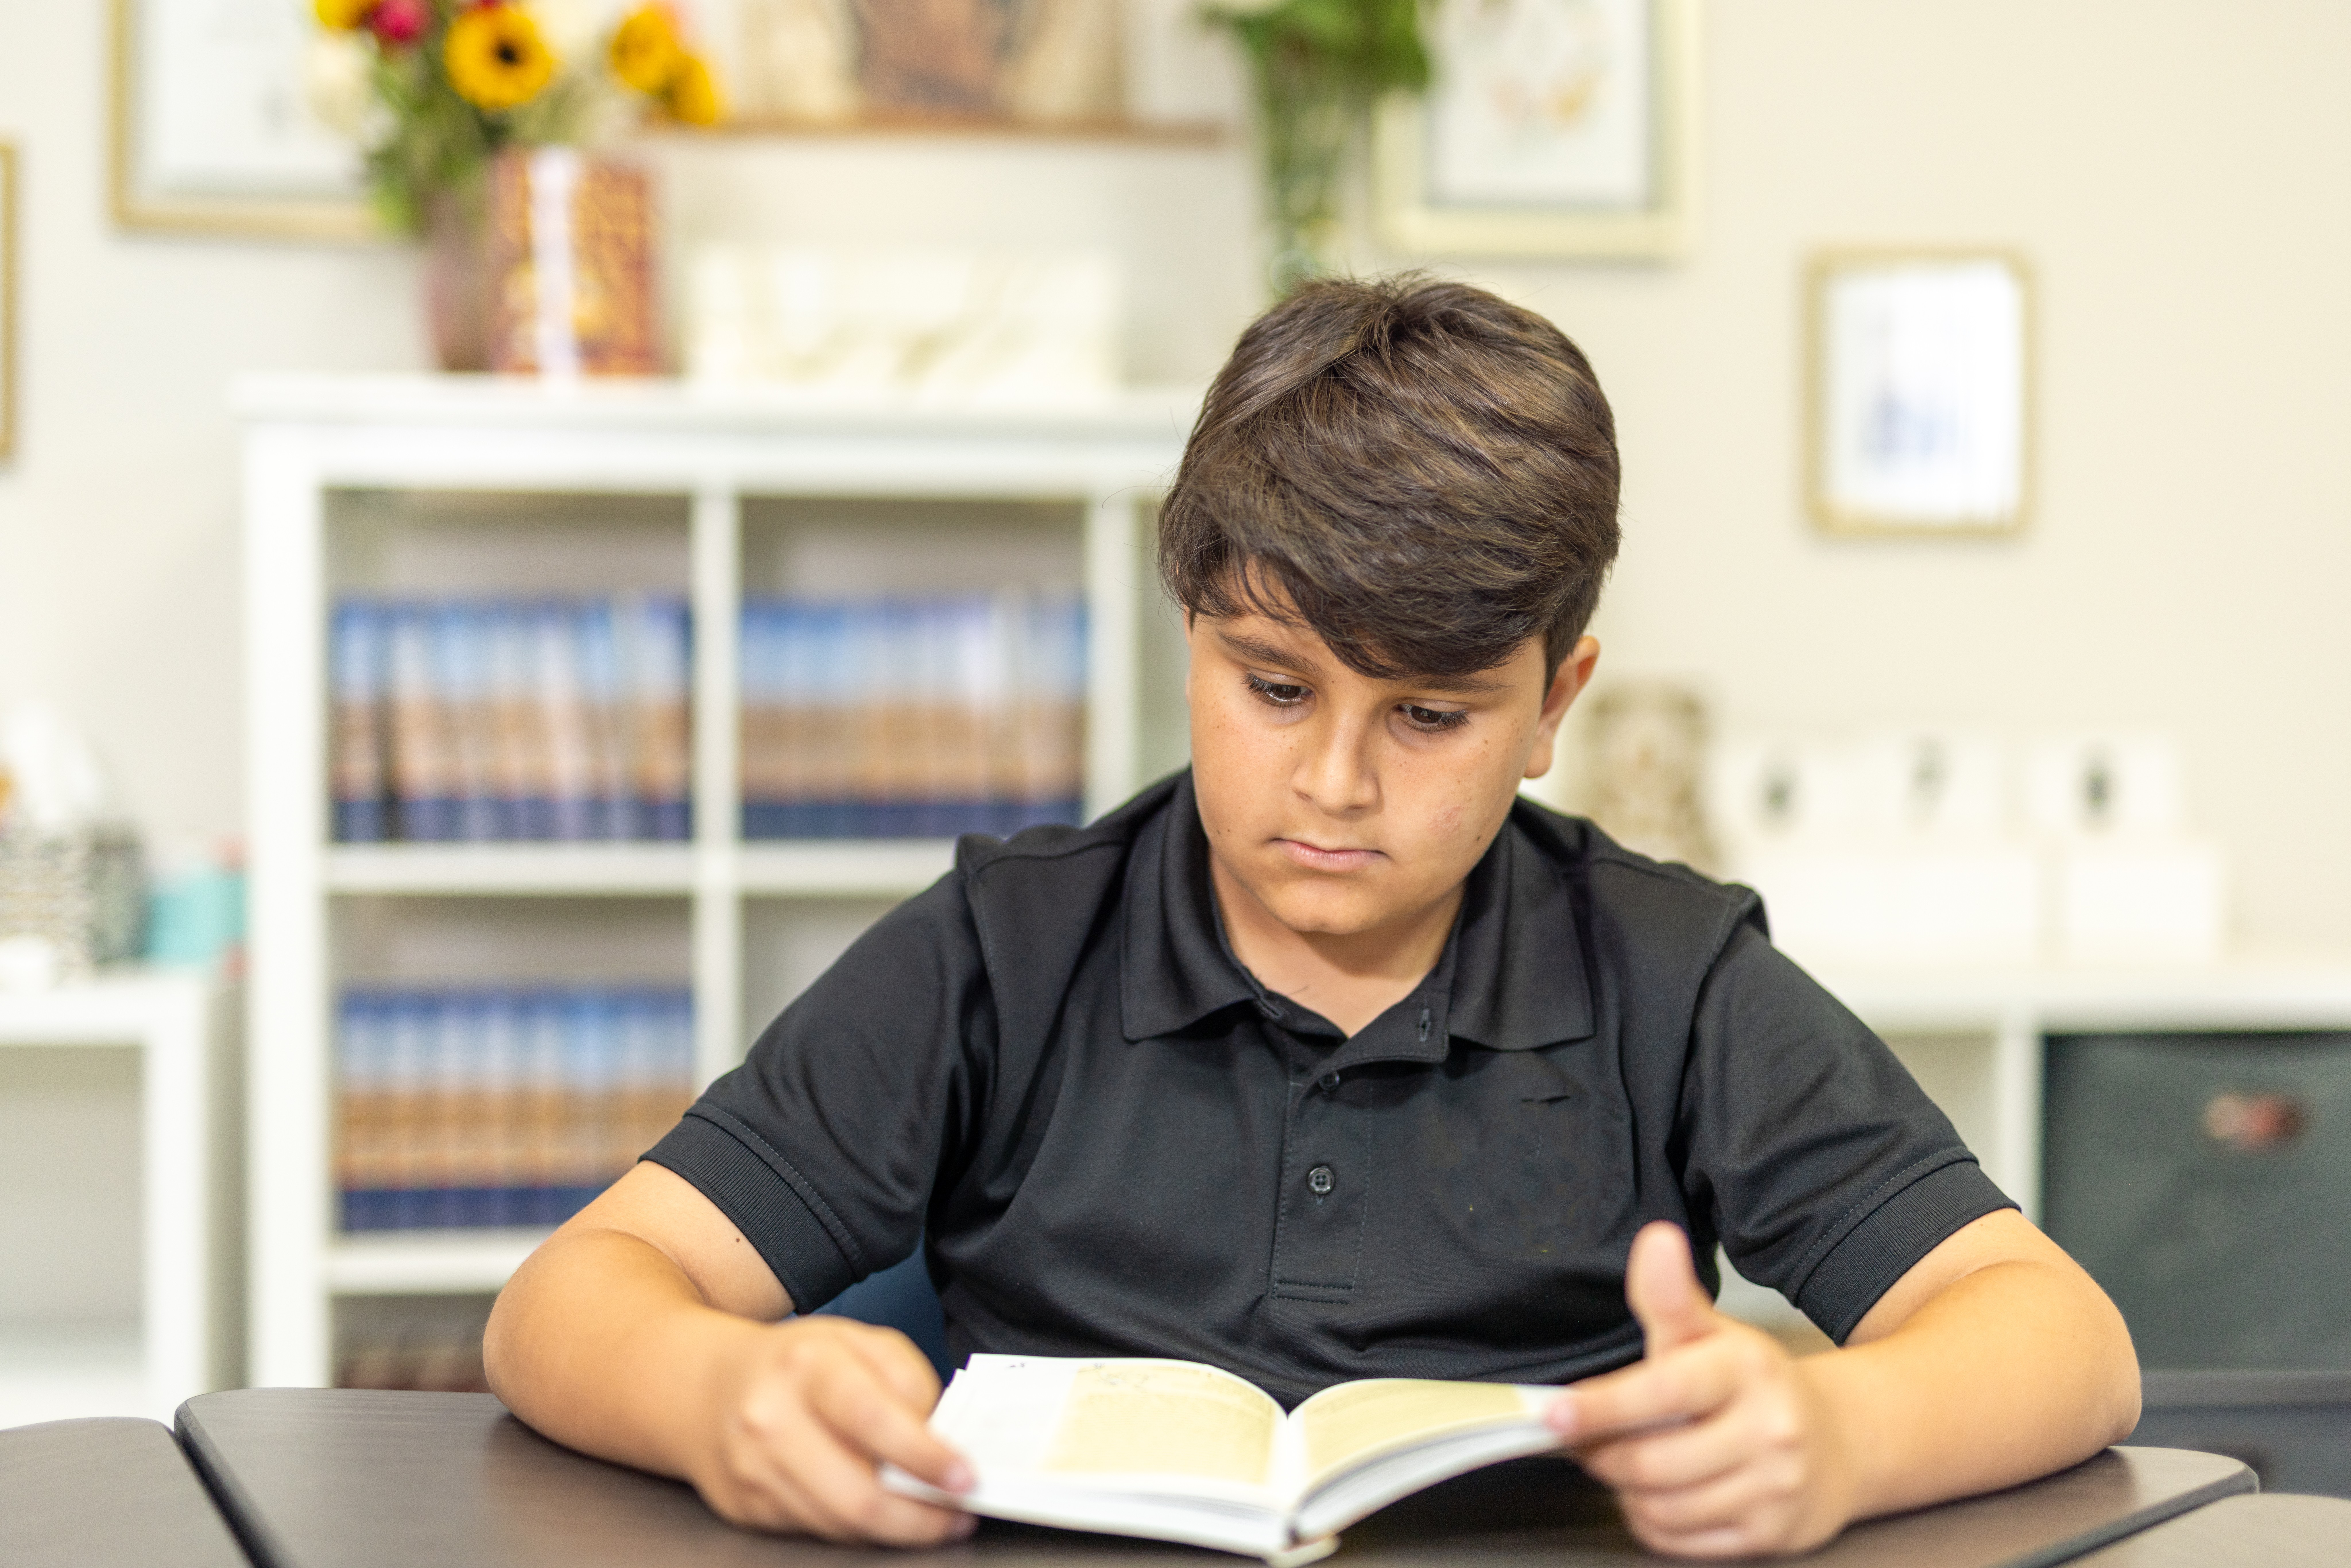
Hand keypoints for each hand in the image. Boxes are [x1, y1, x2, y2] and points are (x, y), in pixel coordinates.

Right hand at [689, 1314, 975, 1544]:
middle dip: (921, 1516)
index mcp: (808, 1365)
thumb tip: (938, 1436)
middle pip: (856, 1493)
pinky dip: (858, 1529)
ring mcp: (754, 1470)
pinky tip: (882, 1514)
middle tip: (959, 1514)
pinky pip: (817, 1531)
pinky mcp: (747, 1508)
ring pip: (840, 1524)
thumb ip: (906, 1378)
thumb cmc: (798, 1364)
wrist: (707, 1388)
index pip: (872, 1417)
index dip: (924, 1455)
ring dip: (896, 1529)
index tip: (965, 1476)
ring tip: (933, 1517)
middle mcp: (772, 1418)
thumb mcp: (859, 1341)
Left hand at [1548, 1223, 1856, 1557]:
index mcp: (1746, 1369)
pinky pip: (1680, 1542)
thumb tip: (1654, 1239)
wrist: (1837, 1440)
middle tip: (1587, 1439)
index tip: (1553, 1413)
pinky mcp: (1769, 1535)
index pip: (1662, 1391)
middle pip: (1651, 1460)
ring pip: (1662, 1506)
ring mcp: (1773, 1487)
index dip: (1602, 1406)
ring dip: (1626, 1490)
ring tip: (1628, 1462)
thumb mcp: (1712, 1332)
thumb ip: (1670, 1296)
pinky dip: (1653, 1522)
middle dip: (1603, 1453)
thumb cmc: (1752, 1384)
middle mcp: (1768, 1429)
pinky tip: (1657, 1495)